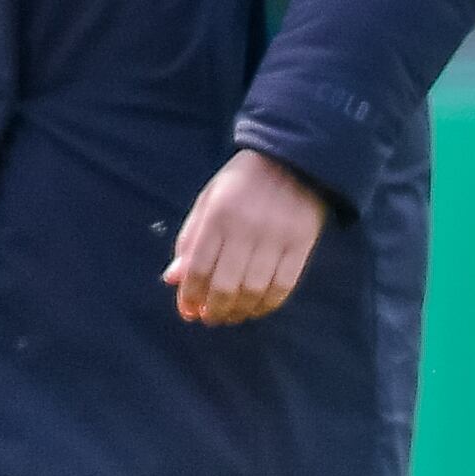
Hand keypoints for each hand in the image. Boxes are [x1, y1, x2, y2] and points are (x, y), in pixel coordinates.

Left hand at [167, 148, 328, 324]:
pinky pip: (283, 286)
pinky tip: (256, 307)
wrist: (294, 158)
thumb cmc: (242, 182)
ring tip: (231, 315)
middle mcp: (246, 227)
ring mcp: (276, 237)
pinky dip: (267, 305)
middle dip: (213, 310)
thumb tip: (173, 278)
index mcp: (218, 214)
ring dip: (239, 311)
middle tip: (209, 317)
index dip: (190, 296)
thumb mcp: (209, 200)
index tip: (188, 310)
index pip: (198, 267)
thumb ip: (189, 238)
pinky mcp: (301, 244)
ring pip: (253, 291)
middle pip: (225, 285)